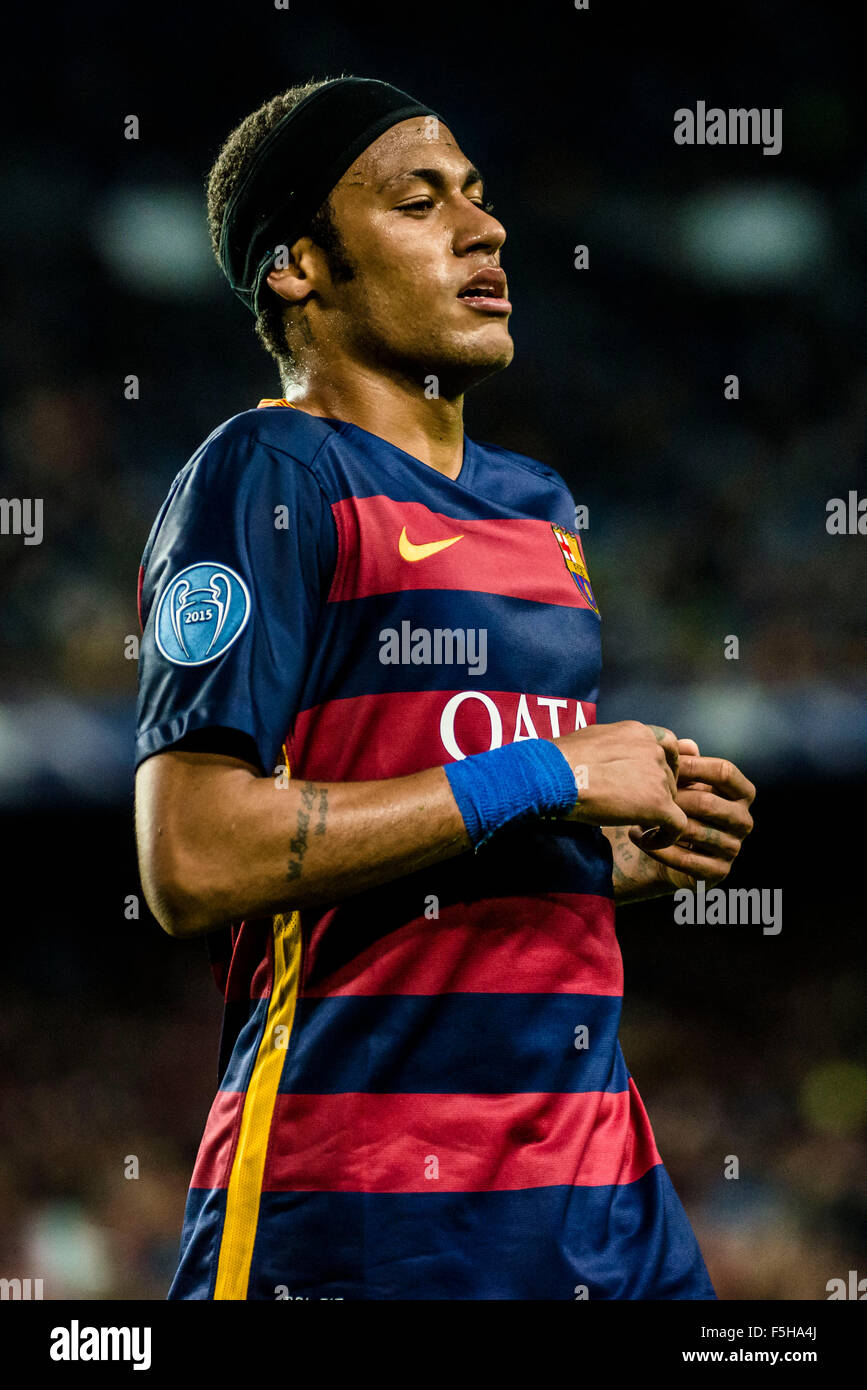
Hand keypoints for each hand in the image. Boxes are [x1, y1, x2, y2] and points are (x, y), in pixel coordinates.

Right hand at [555, 720, 687, 846]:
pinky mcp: (658, 804)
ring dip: (656, 812)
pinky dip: (666, 836)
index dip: (662, 765)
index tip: (649, 780)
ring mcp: (658, 776)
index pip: (667, 745)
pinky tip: (646, 840)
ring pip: (672, 799)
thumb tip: (607, 759)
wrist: (554, 777)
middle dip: (657, 791)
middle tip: (636, 805)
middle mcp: (653, 749)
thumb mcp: (592, 740)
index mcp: (638, 732)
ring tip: (634, 824)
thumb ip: (613, 747)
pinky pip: (676, 825)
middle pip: (670, 775)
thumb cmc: (559, 761)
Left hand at [626, 738, 754, 888]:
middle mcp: (744, 821)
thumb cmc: (673, 805)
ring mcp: (733, 848)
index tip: (665, 764)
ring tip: (637, 816)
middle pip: (708, 803)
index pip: (725, 772)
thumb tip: (686, 744)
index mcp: (742, 793)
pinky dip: (658, 848)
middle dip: (673, 798)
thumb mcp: (680, 781)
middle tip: (645, 795)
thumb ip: (683, 761)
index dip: (694, 766)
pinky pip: (687, 860)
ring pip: (695, 831)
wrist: (663, 848)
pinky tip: (637, 837)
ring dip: (663, 824)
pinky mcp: (718, 873)